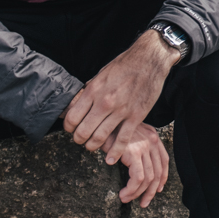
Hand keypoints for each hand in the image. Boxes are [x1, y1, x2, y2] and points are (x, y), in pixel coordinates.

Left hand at [62, 29, 179, 159]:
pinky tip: (110, 159)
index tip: (71, 129)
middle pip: (83, 131)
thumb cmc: (125, 64)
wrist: (149, 59)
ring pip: (100, 138)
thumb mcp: (102, 73)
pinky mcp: (136, 116)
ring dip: (93, 146)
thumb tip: (80, 98)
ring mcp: (121, 110)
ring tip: (92, 146)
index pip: (72, 117)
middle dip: (79, 139)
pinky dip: (115, 152)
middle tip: (80, 140)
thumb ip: (91, 88)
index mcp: (94, 90)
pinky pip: (123, 139)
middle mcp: (105, 102)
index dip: (69, 127)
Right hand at [102, 122, 169, 206]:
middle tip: (143, 203)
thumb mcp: (128, 134)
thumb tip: (138, 169)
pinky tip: (123, 194)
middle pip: (158, 172)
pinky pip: (138, 178)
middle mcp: (152, 140)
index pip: (164, 160)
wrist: (99, 119)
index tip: (157, 190)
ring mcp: (144, 146)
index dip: (162, 177)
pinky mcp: (134, 153)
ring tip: (125, 199)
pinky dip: (131, 190)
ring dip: (137, 193)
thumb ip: (136, 146)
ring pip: (148, 178)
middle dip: (151, 191)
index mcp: (152, 135)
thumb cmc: (109, 128)